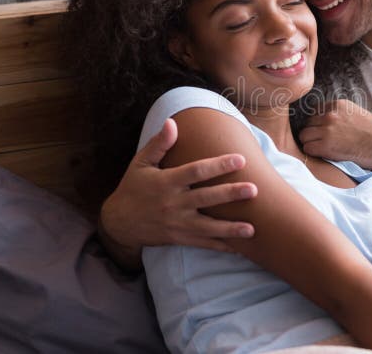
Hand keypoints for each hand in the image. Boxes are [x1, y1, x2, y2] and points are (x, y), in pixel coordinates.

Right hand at [98, 118, 257, 265]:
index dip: (217, 165)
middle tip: (253, 189)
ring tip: (252, 229)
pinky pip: (202, 243)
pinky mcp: (179, 238)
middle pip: (206, 198)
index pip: (196, 172)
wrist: (118, 222)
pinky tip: (240, 249)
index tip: (240, 159)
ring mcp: (177, 223)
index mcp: (166, 182)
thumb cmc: (133, 187)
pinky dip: (221, 246)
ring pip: (207, 227)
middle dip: (230, 194)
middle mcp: (173, 203)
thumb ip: (159, 144)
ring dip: (230, 228)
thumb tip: (171, 122)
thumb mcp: (141, 163)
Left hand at [298, 99, 371, 169]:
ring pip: (304, 136)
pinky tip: (325, 156)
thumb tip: (324, 125)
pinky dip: (314, 153)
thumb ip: (339, 115)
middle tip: (323, 143)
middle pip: (307, 124)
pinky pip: (308, 148)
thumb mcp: (356, 114)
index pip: (314, 112)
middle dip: (313, 133)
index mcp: (338, 105)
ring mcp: (327, 129)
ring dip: (312, 143)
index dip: (318, 124)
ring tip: (325, 150)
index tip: (325, 133)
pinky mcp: (326, 145)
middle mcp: (330, 114)